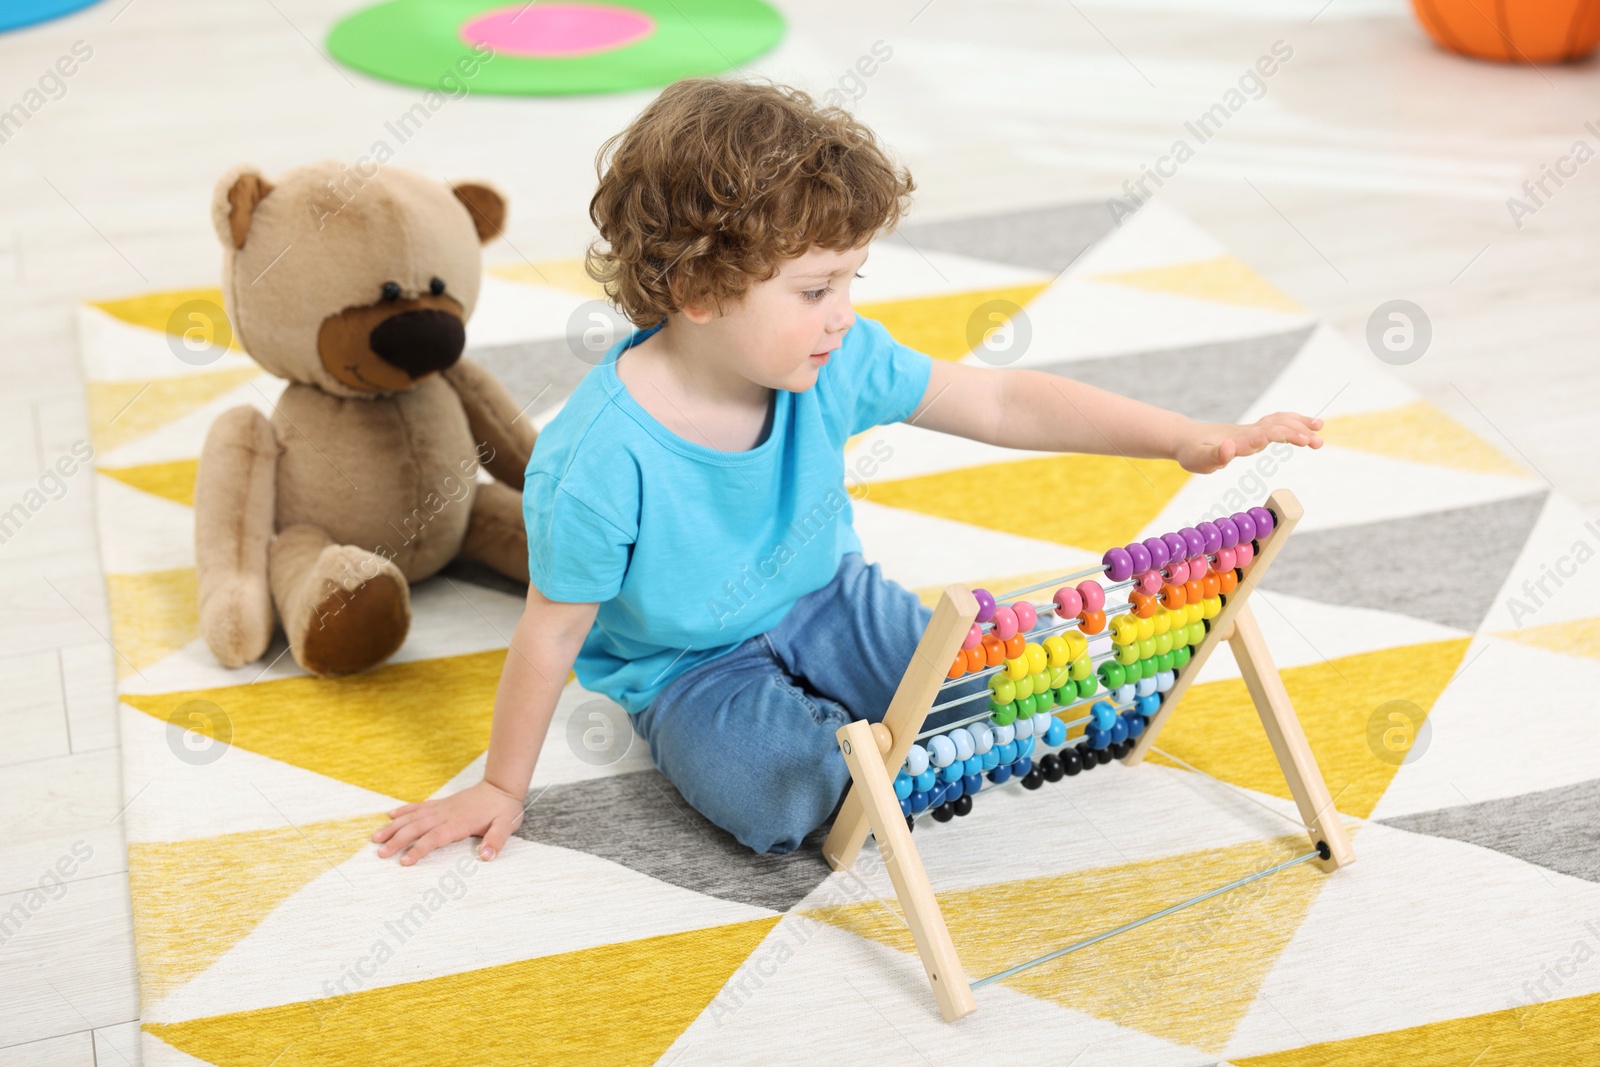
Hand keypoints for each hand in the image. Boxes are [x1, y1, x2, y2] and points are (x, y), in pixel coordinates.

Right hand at [372, 779, 525, 865]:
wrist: (501, 787)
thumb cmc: (503, 810)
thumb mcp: (505, 826)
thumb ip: (496, 840)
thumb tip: (486, 856)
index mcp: (459, 823)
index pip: (434, 838)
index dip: (419, 850)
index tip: (404, 861)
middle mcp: (446, 815)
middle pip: (416, 828)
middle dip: (397, 840)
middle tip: (380, 853)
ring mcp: (441, 808)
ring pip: (412, 817)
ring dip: (393, 827)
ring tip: (375, 837)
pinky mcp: (441, 804)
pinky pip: (418, 806)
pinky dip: (403, 811)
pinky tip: (390, 815)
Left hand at [1175, 412, 1322, 474]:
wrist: (1186, 437)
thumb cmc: (1192, 451)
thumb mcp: (1199, 459)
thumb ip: (1215, 455)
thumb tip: (1230, 447)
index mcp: (1239, 440)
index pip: (1266, 434)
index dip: (1284, 435)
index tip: (1302, 439)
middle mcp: (1248, 432)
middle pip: (1278, 427)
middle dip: (1299, 432)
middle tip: (1318, 442)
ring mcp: (1251, 430)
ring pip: (1280, 422)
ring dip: (1300, 424)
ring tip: (1320, 429)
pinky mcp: (1252, 432)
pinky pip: (1276, 423)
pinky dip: (1293, 422)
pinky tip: (1306, 427)